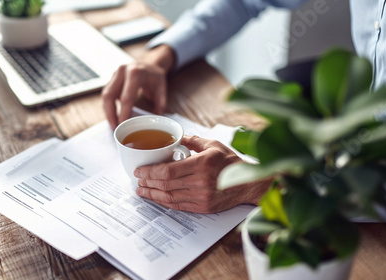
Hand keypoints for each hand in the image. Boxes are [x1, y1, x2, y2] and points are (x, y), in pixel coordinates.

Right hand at [101, 45, 175, 128]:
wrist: (148, 62)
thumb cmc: (154, 74)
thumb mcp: (161, 85)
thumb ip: (160, 101)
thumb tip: (158, 117)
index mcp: (135, 73)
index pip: (126, 97)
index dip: (123, 113)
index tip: (123, 125)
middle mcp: (121, 72)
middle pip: (109, 96)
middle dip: (110, 114)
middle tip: (114, 129)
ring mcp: (114, 74)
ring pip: (105, 95)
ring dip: (107, 111)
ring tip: (113, 124)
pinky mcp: (111, 79)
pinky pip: (106, 94)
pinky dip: (108, 106)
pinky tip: (113, 116)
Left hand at [134, 135, 271, 213]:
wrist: (249, 183)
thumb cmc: (231, 162)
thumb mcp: (213, 145)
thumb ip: (192, 140)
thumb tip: (175, 136)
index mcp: (202, 164)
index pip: (168, 171)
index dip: (150, 172)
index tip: (139, 170)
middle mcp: (201, 182)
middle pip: (165, 185)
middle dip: (147, 183)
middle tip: (137, 180)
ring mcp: (202, 197)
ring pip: (169, 198)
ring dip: (152, 194)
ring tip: (141, 190)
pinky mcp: (203, 208)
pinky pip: (178, 206)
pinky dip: (164, 202)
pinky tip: (156, 197)